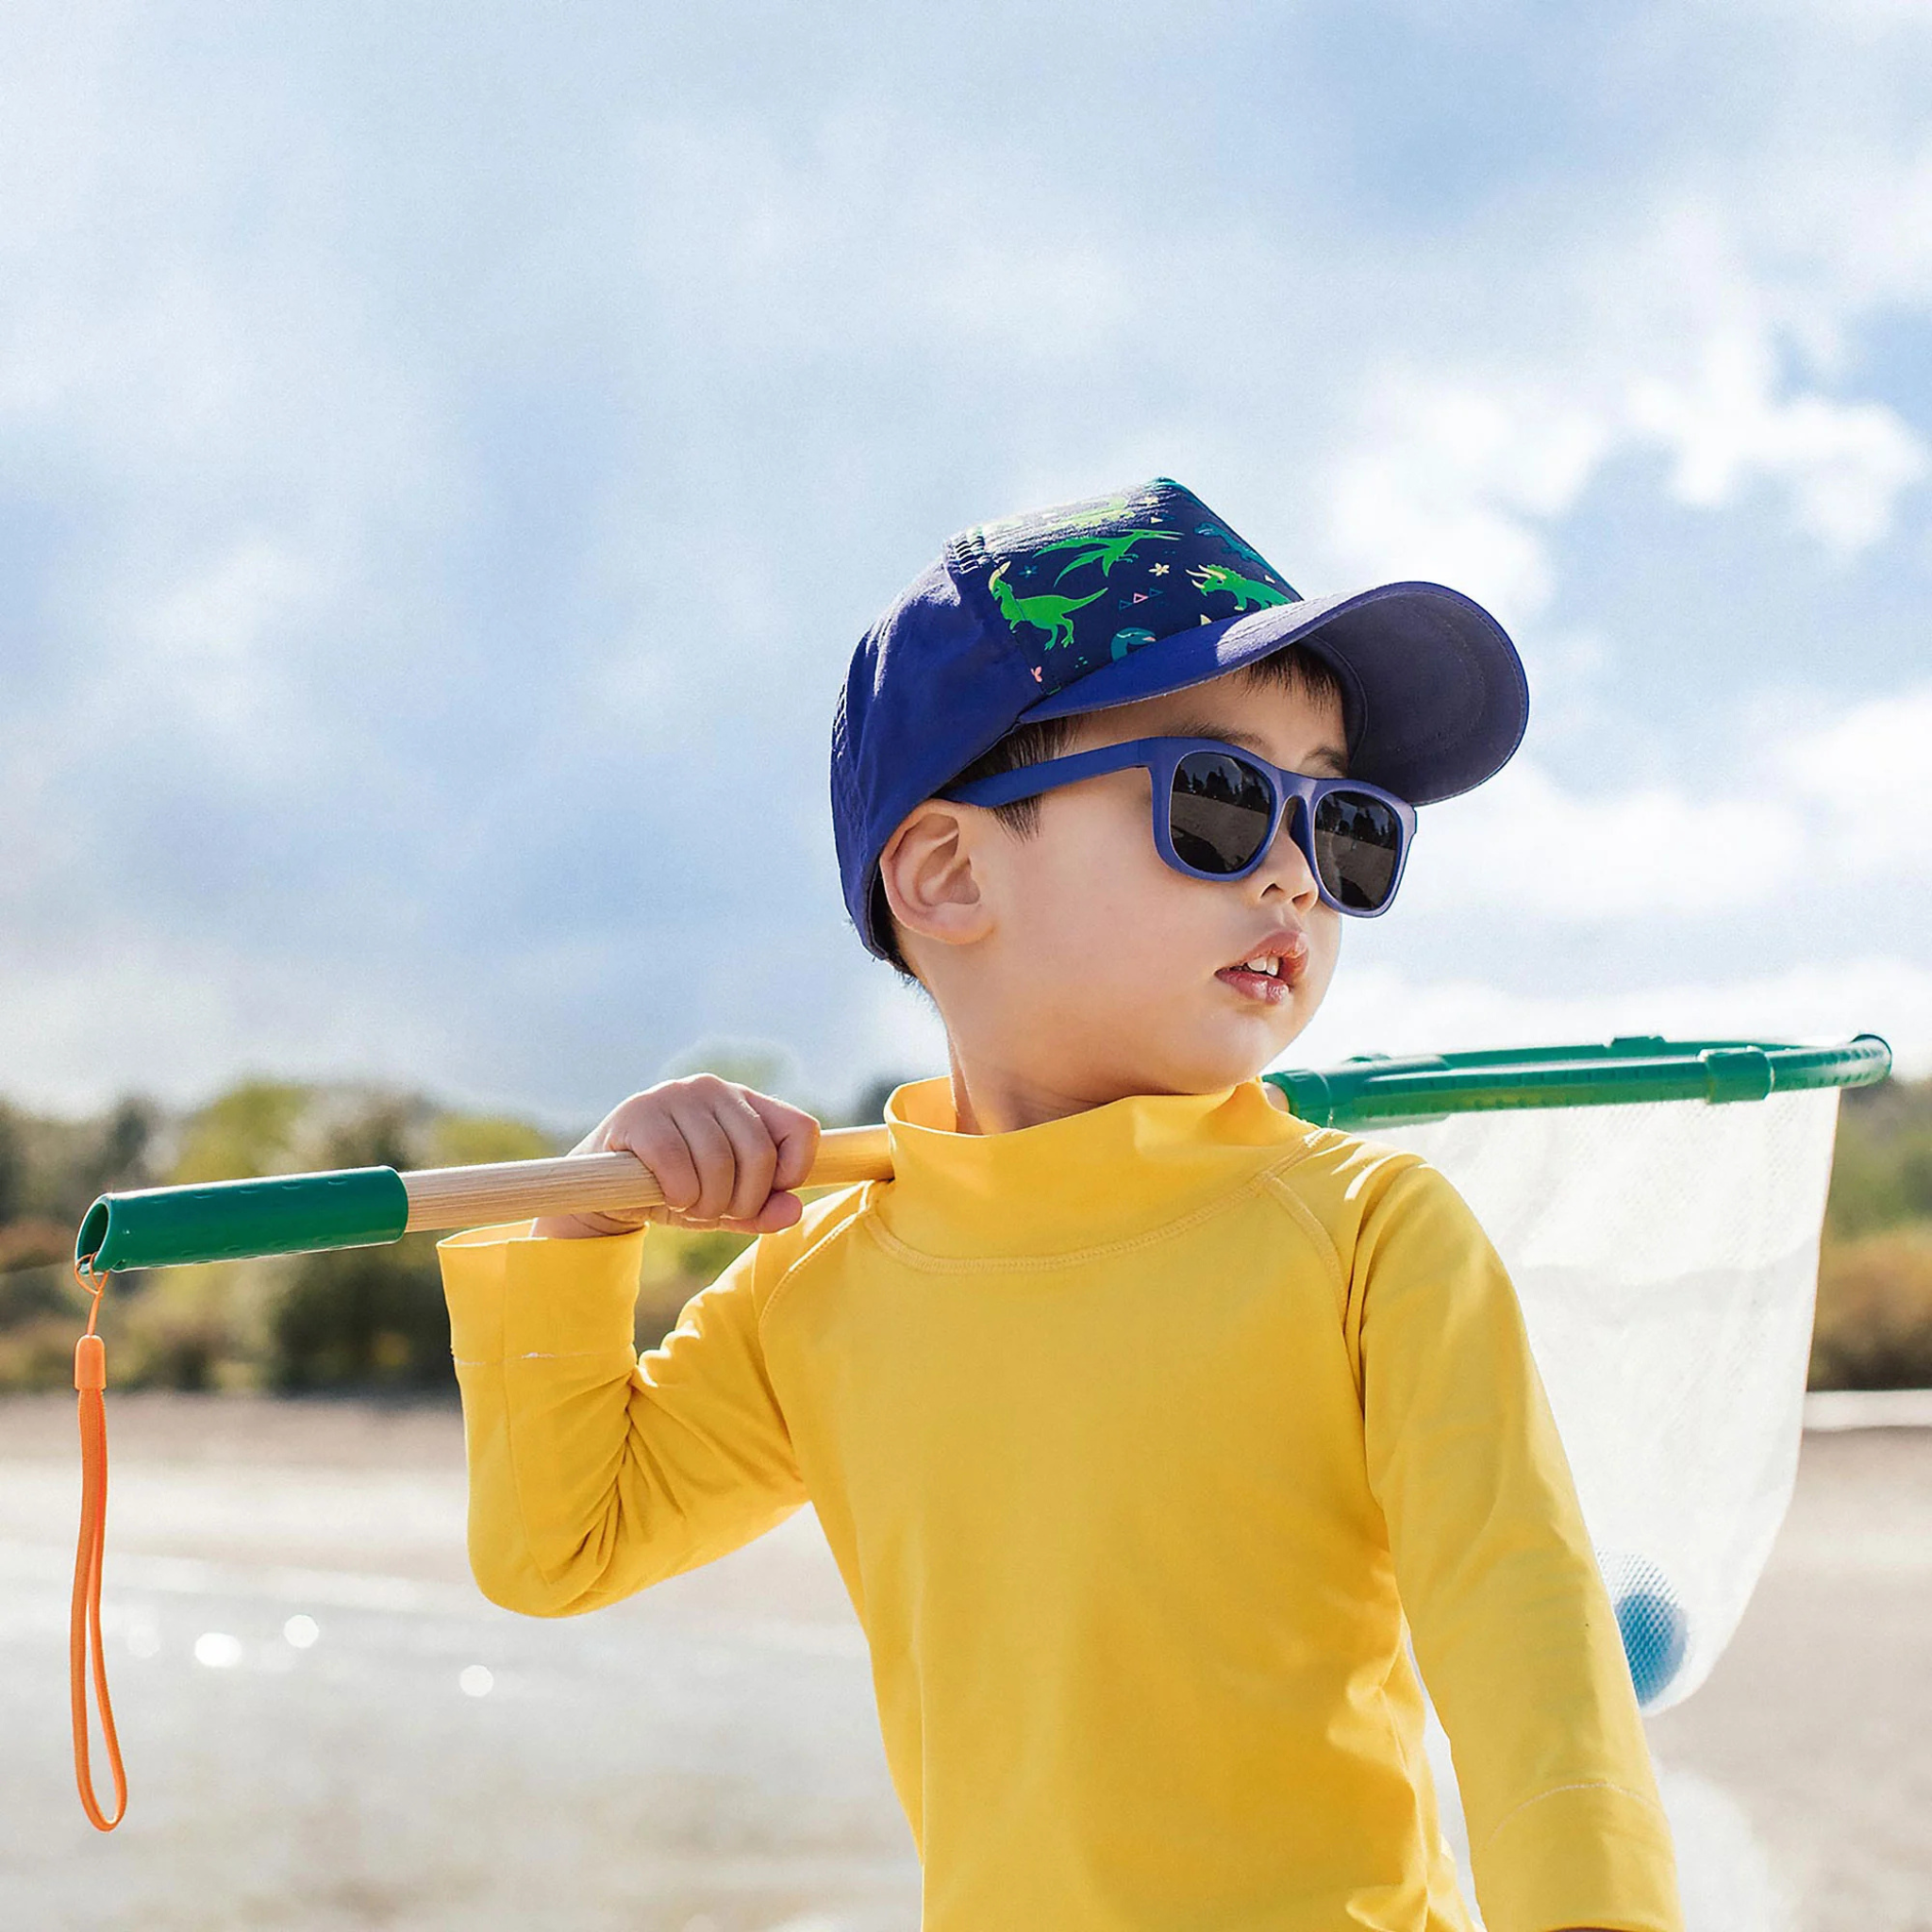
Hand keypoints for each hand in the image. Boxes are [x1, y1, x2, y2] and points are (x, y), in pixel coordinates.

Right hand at [532, 1076, 820, 1240]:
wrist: (605, 1190)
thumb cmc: (676, 1192)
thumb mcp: (725, 1207)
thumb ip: (762, 1211)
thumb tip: (793, 1212)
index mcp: (745, 1103)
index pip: (802, 1129)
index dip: (793, 1173)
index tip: (762, 1196)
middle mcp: (714, 1088)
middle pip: (760, 1154)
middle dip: (743, 1201)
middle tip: (716, 1213)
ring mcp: (676, 1095)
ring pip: (719, 1162)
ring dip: (706, 1203)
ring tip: (689, 1205)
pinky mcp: (639, 1113)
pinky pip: (675, 1163)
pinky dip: (678, 1194)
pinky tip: (669, 1197)